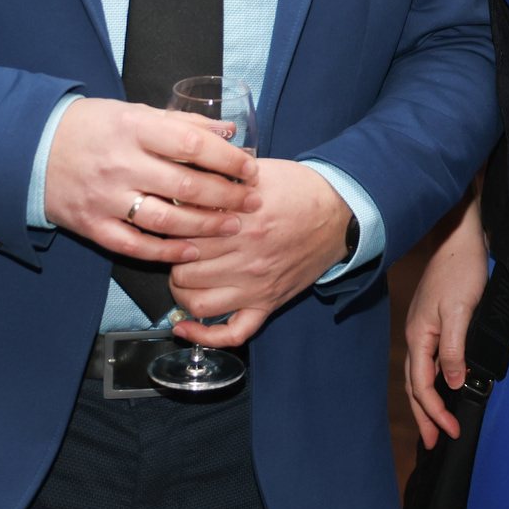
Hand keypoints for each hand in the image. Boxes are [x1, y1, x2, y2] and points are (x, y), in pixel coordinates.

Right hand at [42, 97, 259, 262]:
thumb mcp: (134, 112)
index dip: (227, 159)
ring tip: (231, 226)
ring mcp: (105, 198)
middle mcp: (120, 164)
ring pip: (164, 219)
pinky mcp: (92, 225)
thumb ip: (180, 123)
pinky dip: (166, 252)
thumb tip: (227, 132)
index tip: (250, 168)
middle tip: (251, 202)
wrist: (31, 148)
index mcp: (132, 129)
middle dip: (225, 196)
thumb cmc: (92, 127)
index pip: (191, 144)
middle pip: (184, 185)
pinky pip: (135, 245)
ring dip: (204, 226)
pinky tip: (192, 250)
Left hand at [166, 158, 354, 347]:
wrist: (340, 212)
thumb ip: (220, 174)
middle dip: (172, 259)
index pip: (183, 234)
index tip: (167, 223)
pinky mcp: (268, 303)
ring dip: (181, 292)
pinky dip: (205, 336)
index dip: (168, 228)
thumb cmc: (299, 189)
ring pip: (198, 303)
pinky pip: (233, 333)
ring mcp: (257, 286)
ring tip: (182, 277)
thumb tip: (184, 178)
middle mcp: (247, 257)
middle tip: (175, 249)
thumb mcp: (257, 171)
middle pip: (184, 269)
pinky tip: (185, 328)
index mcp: (242, 221)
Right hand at [404, 198, 487, 446]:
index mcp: (419, 336)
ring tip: (434, 424)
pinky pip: (429, 360)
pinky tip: (443, 385)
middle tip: (432, 443)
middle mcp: (416, 336)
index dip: (435, 412)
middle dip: (424, 415)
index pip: (423, 386)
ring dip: (427, 401)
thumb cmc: (461, 270)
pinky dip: (433, 380)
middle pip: (416, 385)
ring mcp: (422, 328)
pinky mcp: (433, 322)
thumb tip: (451, 383)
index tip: (451, 432)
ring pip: (420, 374)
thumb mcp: (460, 311)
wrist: (460, 237)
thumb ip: (454, 349)